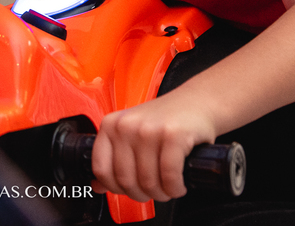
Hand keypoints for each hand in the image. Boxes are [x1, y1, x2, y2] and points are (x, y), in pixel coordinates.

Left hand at [90, 93, 216, 201]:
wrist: (198, 101)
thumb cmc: (166, 119)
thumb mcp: (133, 133)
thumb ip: (114, 158)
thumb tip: (96, 186)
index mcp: (111, 125)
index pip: (101, 169)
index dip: (116, 188)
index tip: (130, 189)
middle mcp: (126, 125)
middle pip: (126, 180)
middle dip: (143, 194)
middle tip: (155, 190)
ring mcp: (149, 129)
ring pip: (148, 182)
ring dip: (162, 194)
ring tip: (169, 187)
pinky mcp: (173, 135)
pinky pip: (169, 177)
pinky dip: (176, 188)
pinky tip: (179, 184)